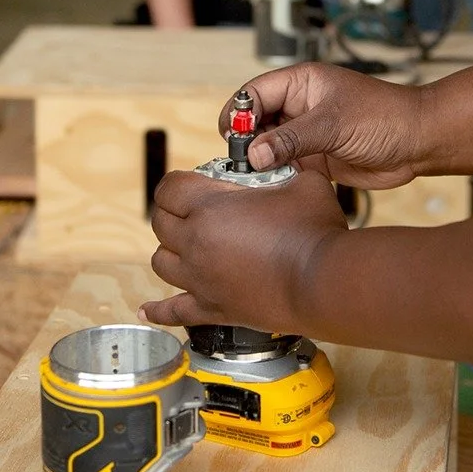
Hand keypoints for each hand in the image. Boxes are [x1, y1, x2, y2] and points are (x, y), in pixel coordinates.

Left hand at [138, 167, 346, 328]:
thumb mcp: (303, 181)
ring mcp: (201, 280)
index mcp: (210, 207)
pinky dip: (158, 309)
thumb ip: (285, 168)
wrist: (322, 281)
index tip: (190, 181)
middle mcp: (196, 244)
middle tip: (193, 208)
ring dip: (170, 250)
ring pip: (161, 263)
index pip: (169, 188)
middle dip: (172, 211)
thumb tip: (284, 160)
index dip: (177, 181)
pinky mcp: (213, 308)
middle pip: (160, 223)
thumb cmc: (314, 231)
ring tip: (187, 245)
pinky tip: (150, 309)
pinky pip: (173, 311)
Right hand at [219, 63, 421, 187]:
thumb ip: (291, 139)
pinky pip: (285, 166)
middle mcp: (300, 106)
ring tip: (256, 179)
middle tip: (240, 165)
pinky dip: (276, 176)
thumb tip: (254, 154)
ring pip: (268, 146)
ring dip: (260, 162)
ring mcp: (306, 132)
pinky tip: (273, 187)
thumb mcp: (333, 124)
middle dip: (246, 141)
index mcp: (301, 83)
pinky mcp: (315, 157)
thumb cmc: (384, 117)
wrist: (418, 142)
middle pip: (256, 121)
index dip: (239, 113)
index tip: (231, 138)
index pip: (255, 93)